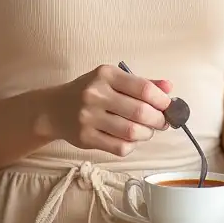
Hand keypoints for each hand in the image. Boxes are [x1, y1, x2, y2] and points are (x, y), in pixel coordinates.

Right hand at [47, 64, 172, 157]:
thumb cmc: (89, 91)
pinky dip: (131, 145)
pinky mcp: (85, 137)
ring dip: (146, 134)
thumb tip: (170, 87)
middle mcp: (95, 94)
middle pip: (140, 112)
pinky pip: (119, 147)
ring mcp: (88, 117)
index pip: (143, 88)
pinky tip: (129, 140)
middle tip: (161, 122)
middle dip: (158, 120)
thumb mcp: (112, 80)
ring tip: (146, 131)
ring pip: (131, 132)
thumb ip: (141, 83)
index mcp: (106, 75)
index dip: (162, 100)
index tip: (168, 106)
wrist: (53, 108)